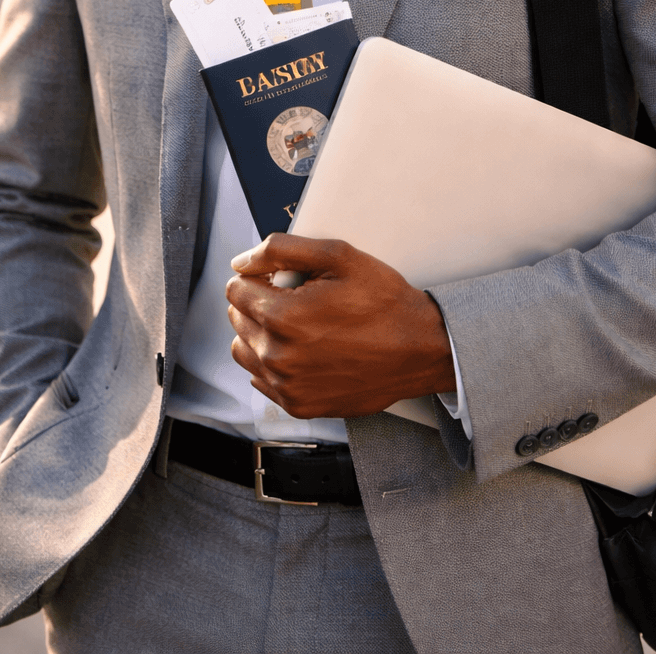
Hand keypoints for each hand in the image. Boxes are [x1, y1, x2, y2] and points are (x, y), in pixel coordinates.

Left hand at [226, 234, 455, 418]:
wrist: (420, 349)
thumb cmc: (383, 301)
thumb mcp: (338, 256)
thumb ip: (280, 250)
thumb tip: (241, 262)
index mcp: (282, 316)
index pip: (235, 288)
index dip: (258, 276)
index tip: (283, 278)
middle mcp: (278, 356)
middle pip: (237, 318)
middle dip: (259, 301)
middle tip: (298, 298)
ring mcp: (287, 386)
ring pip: (244, 350)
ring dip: (260, 332)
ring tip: (297, 324)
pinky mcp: (299, 405)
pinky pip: (261, 379)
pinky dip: (273, 362)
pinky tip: (303, 350)